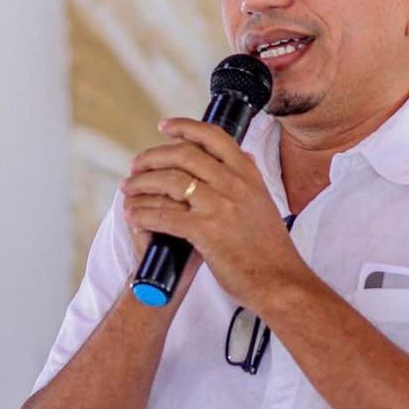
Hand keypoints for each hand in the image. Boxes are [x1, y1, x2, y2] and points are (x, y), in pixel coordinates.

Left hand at [120, 118, 305, 308]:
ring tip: (129, 190)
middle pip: (183, 155)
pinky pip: (164, 215)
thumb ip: (251, 179)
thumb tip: (244, 156)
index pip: (213, 136)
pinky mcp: (206, 232)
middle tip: (136, 166)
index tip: (165, 127)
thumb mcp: (265, 202)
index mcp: (248, 175)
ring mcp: (219, 206)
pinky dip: (143, 214)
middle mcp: (234, 184)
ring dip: (142, 184)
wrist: (280, 281)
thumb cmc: (271, 249)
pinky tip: (134, 217)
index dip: (185, 127)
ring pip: (169, 181)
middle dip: (152, 157)